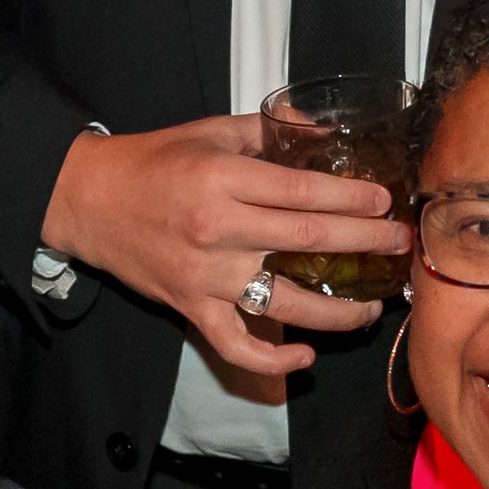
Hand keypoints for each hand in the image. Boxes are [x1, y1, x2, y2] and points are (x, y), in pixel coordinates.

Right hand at [42, 115, 402, 377]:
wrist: (88, 200)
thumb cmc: (153, 162)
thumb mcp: (209, 131)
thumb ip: (267, 130)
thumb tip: (321, 127)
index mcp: (223, 178)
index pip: (304, 191)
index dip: (353, 198)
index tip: (385, 202)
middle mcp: (218, 228)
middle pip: (309, 240)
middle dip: (365, 243)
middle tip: (400, 245)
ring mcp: (205, 275)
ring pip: (285, 303)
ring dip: (338, 310)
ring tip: (373, 307)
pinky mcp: (190, 307)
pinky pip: (237, 345)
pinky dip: (272, 360)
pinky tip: (304, 358)